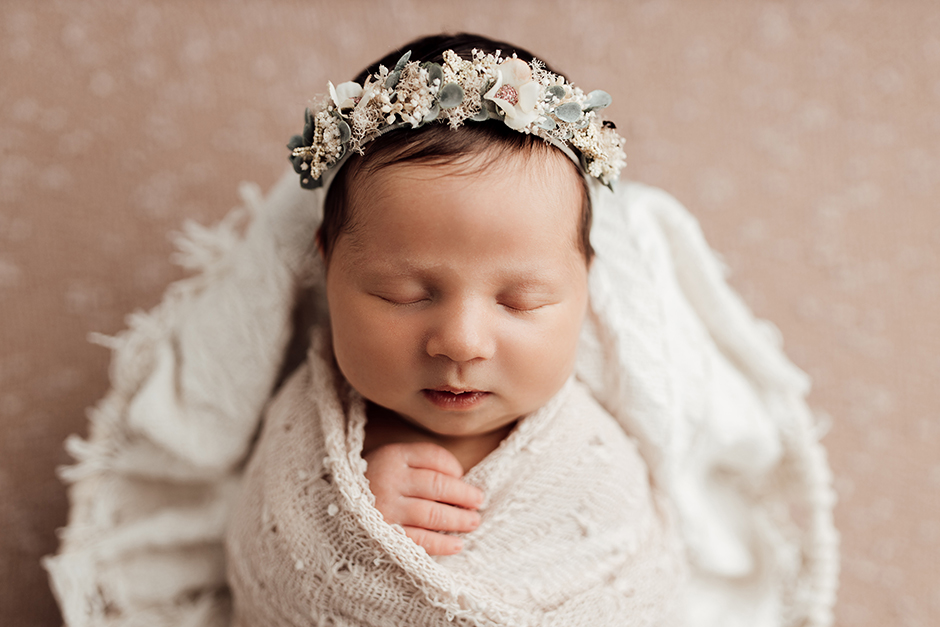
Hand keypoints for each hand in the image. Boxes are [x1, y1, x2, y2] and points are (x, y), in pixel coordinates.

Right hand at [364, 442, 483, 555]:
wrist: (333, 507)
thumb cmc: (374, 481)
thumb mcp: (392, 460)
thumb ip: (423, 462)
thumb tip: (460, 477)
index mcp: (393, 457)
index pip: (433, 458)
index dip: (454, 468)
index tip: (463, 477)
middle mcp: (389, 480)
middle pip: (437, 486)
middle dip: (464, 495)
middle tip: (479, 502)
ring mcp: (386, 509)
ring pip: (432, 514)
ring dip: (458, 520)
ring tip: (473, 522)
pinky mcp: (385, 535)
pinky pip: (420, 541)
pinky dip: (442, 544)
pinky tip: (457, 544)